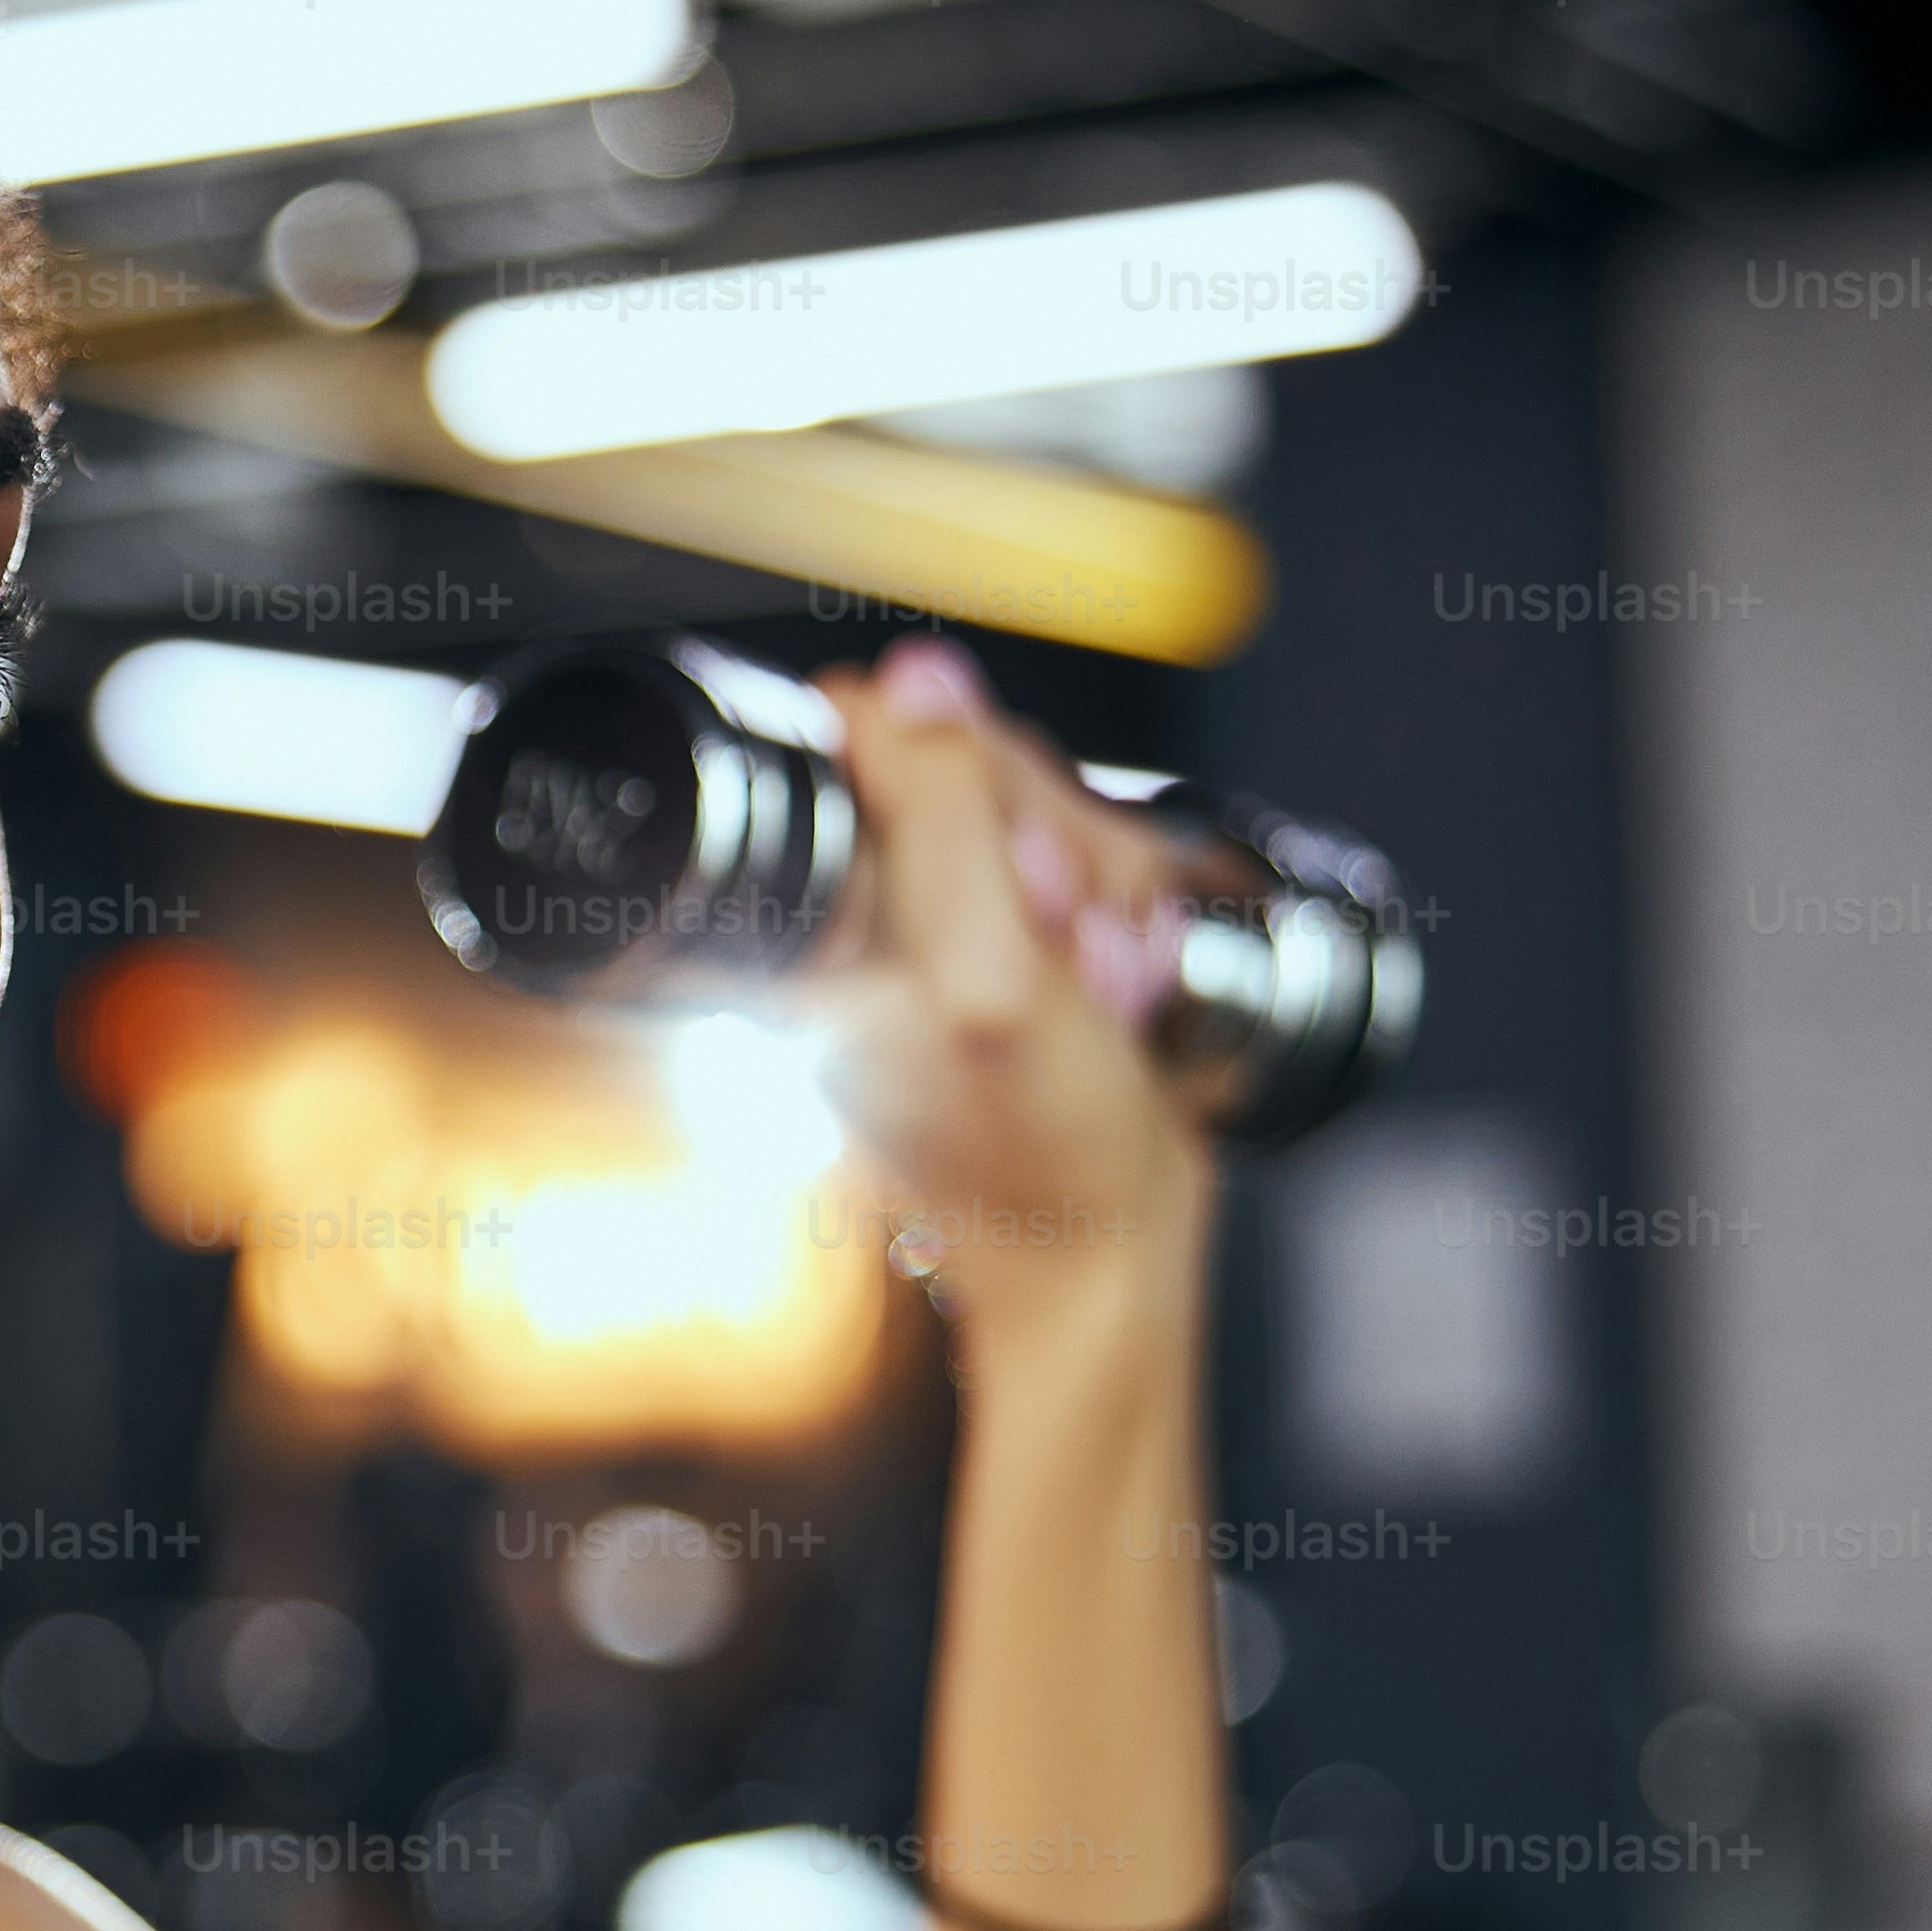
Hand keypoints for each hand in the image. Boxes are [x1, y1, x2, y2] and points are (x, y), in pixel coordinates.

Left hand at [781, 632, 1214, 1353]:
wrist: (1104, 1253)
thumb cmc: (1033, 1144)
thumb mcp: (985, 971)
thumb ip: (941, 814)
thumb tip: (910, 677)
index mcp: (811, 910)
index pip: (875, 729)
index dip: (963, 772)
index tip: (1010, 871)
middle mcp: (867, 902)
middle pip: (972, 756)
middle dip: (1054, 840)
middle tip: (1065, 942)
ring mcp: (947, 917)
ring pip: (1041, 800)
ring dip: (1099, 883)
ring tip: (1097, 982)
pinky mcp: (1018, 936)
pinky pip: (1083, 853)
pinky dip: (1120, 911)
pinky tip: (1117, 982)